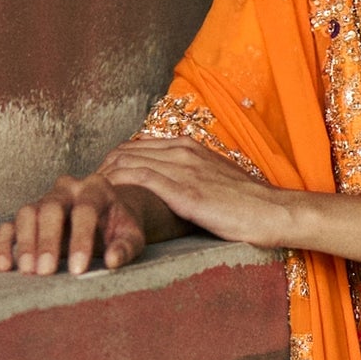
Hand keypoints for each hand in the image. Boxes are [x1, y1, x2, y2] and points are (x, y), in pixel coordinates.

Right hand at [0, 174, 149, 277]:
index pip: (84, 210)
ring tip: (28, 271)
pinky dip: (5, 244)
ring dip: (25, 243)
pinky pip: (10, 225)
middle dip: (47, 241)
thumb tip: (112, 260)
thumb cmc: (120, 228)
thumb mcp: (132, 237)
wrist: (107, 218)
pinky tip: (5, 266)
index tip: (78, 269)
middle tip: (46, 271)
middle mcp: (66, 189)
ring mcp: (44, 200)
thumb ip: (126, 247)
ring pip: (27, 213)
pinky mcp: (29, 216)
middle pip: (50, 208)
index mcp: (95, 188)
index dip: (80, 240)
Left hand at [100, 136, 284, 246]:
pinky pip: (139, 180)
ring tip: (89, 198)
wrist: (273, 212)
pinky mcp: (183, 190)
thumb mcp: (217, 183)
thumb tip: (178, 191)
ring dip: (104, 179)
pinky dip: (119, 187)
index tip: (102, 182)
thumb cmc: (250, 205)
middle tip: (87, 192)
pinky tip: (106, 200)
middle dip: (103, 170)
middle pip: (126, 151)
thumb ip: (194, 179)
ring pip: (128, 162)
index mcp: (189, 147)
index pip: (138, 147)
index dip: (115, 163)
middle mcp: (182, 151)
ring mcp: (182, 168)